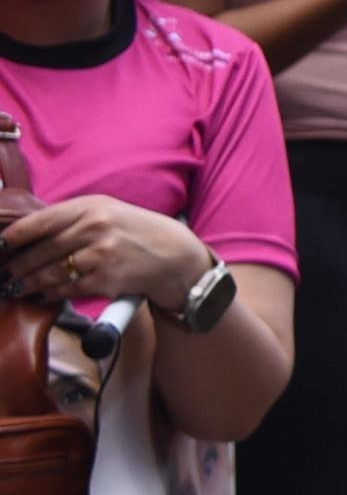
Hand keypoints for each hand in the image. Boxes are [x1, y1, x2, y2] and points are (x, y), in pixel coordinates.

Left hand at [0, 197, 209, 308]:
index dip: (12, 237)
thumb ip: (73, 220)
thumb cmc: (138, 234)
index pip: (40, 221)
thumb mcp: (109, 214)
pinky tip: (41, 294)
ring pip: (48, 272)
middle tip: (2, 275)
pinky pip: (65, 289)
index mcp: (92, 206)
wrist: (175, 257)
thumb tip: (29, 235)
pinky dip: (48, 294)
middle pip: (39, 250)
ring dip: (26, 283)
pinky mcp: (104, 279)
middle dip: (15, 266)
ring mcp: (100, 254)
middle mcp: (95, 226)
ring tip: (14, 288)